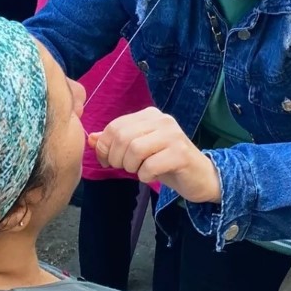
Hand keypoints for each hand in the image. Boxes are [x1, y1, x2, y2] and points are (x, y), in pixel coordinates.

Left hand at [89, 107, 221, 203]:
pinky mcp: (180, 153)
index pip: (114, 126)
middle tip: (125, 168)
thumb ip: (115, 143)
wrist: (201, 176)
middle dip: (117, 159)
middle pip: (122, 137)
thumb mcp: (139, 151)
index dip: (104, 147)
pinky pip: (149, 166)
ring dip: (131, 167)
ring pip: (134, 150)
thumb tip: (90, 138)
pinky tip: (152, 176)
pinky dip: (145, 176)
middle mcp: (162, 120)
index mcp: (149, 115)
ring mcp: (173, 135)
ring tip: (140, 171)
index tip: (108, 162)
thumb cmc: (167, 162)